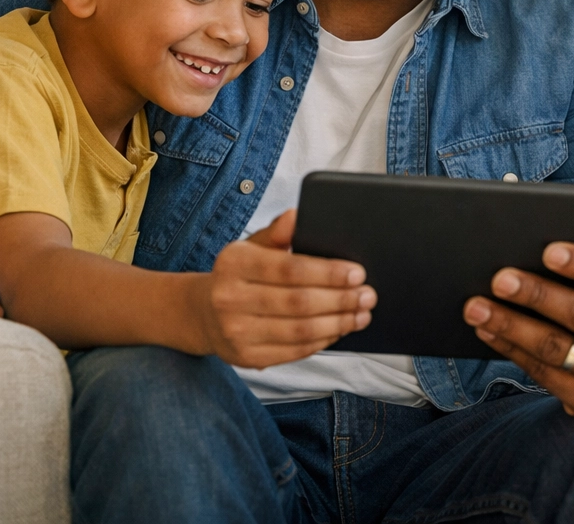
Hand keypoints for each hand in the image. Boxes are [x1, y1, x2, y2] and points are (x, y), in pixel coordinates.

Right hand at [191, 209, 375, 369]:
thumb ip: (277, 232)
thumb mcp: (253, 246)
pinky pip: (294, 351)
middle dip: (341, 299)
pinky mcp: (246, 357)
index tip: (358, 273)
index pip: (290, 269)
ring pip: (300, 331)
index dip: (328, 273)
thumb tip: (296, 215)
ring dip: (338, 323)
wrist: (204, 312)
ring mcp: (236, 332)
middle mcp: (230, 298)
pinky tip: (339, 330)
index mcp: (234, 263)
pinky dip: (322, 341)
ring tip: (361, 314)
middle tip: (368, 295)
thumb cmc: (240, 274)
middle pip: (299, 302)